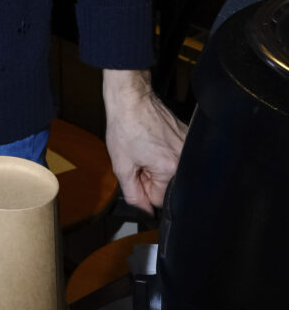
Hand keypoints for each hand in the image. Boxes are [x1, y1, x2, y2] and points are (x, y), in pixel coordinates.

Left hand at [102, 68, 186, 214]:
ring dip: (157, 166)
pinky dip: (164, 154)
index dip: (143, 188)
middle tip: (139, 158)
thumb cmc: (125, 127)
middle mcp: (185, 160)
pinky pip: (177, 157)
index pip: (158, 199)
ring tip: (146, 148)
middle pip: (168, 186)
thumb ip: (134, 194)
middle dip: (151, 178)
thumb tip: (145, 212)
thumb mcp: (122, 165)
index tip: (136, 172)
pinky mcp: (188, 136)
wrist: (131, 97)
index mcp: (170, 170)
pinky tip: (153, 141)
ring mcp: (189, 146)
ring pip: (172, 172)